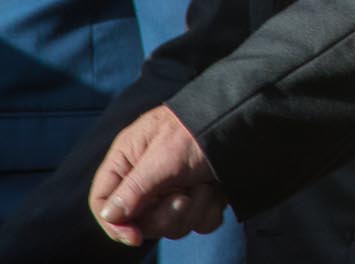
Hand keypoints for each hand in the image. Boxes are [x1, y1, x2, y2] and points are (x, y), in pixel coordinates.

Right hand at [89, 106, 226, 245]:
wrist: (249, 121)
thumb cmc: (199, 130)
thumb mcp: (164, 157)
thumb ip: (134, 188)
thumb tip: (109, 215)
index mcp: (128, 160)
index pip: (102, 201)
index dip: (115, 224)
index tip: (136, 236)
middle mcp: (147, 176)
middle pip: (139, 220)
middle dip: (166, 216)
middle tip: (184, 196)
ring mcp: (174, 187)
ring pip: (172, 225)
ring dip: (192, 211)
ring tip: (205, 185)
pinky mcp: (199, 194)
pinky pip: (198, 221)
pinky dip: (209, 210)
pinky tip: (217, 191)